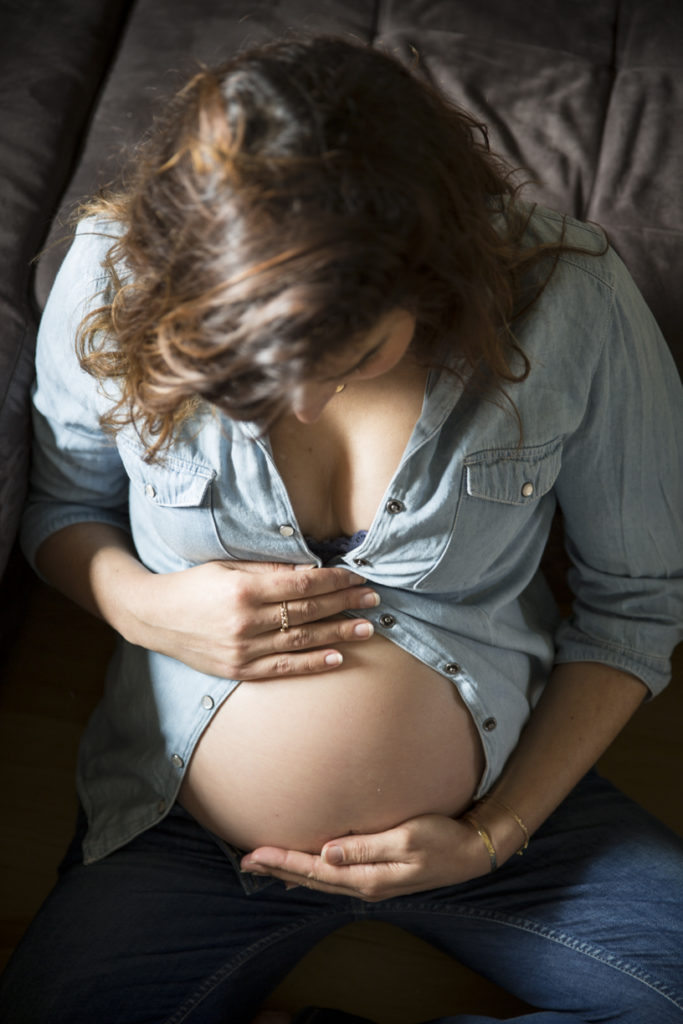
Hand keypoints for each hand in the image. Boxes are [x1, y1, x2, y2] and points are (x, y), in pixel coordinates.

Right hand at [129, 559, 378, 678]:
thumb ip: (268, 569)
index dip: (334, 582)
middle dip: (344, 604)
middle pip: (307, 612)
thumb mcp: (227, 565)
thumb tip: (310, 570)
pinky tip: (338, 657)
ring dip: (338, 634)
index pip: (302, 585)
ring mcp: (243, 649)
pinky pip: (283, 668)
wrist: (154, 617)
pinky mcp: (239, 669)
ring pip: (301, 641)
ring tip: (366, 629)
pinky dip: (312, 663)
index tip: (357, 578)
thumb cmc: (194, 584)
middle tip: (373, 600)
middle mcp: (245, 621)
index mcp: (244, 588)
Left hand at [240, 813, 491, 901]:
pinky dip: (312, 871)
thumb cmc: (442, 838)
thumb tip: (327, 853)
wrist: (471, 851)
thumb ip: (366, 847)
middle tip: (245, 860)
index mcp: (368, 876)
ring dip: (291, 870)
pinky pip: (335, 875)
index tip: (254, 854)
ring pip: (320, 878)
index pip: (315, 870)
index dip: (283, 861)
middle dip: (278, 868)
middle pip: (311, 878)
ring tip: (264, 864)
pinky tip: (303, 868)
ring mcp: (371, 881)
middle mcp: (364, 884)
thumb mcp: (407, 838)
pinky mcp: (377, 874)